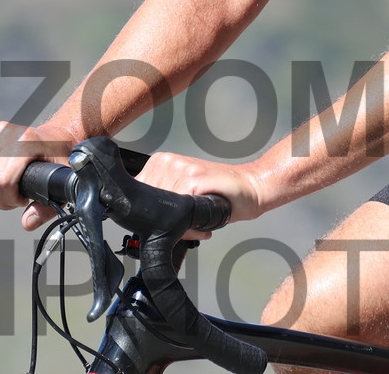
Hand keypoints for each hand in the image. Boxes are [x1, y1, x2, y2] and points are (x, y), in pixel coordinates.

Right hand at [0, 119, 77, 230]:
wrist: (51, 135)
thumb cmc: (55, 155)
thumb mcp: (60, 180)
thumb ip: (47, 207)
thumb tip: (28, 222)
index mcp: (25, 141)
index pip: (1, 180)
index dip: (9, 198)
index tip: (20, 199)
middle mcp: (4, 133)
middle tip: (11, 196)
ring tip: (2, 188)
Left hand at [135, 152, 268, 236]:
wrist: (250, 188)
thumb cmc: (220, 193)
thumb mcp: (185, 194)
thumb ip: (164, 201)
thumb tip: (143, 222)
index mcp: (163, 163)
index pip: (138, 194)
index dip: (150, 214)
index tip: (165, 221)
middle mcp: (169, 162)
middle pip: (149, 204)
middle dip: (165, 222)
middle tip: (186, 226)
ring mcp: (181, 168)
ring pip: (163, 210)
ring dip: (178, 226)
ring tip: (196, 224)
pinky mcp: (194, 178)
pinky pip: (178, 212)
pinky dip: (188, 226)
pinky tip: (202, 225)